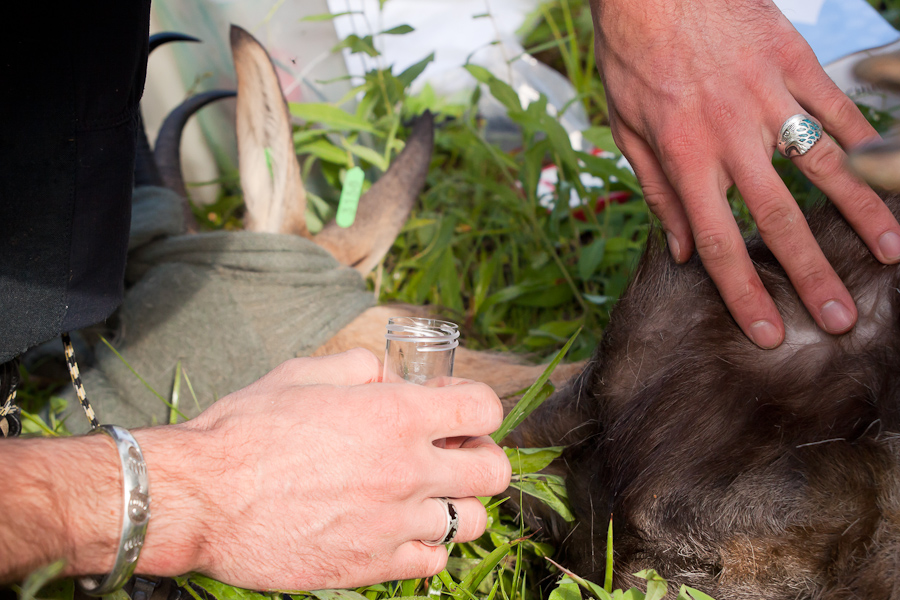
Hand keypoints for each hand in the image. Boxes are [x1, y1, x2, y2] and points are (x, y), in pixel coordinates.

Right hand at [135, 349, 509, 589]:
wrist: (202, 497)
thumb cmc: (247, 429)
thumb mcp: (305, 373)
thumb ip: (363, 369)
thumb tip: (391, 378)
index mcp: (397, 414)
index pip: (485, 408)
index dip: (476, 406)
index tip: (456, 413)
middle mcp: (409, 469)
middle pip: (494, 471)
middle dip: (481, 458)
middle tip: (454, 457)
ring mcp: (396, 523)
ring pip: (473, 521)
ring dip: (458, 506)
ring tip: (428, 498)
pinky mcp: (374, 566)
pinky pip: (434, 562)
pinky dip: (427, 547)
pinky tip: (401, 531)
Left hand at [590, 0, 899, 346]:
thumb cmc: (632, 55)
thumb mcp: (624, 128)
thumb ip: (655, 190)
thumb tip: (679, 250)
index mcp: (682, 157)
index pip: (716, 240)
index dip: (744, 292)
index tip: (770, 332)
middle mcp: (729, 135)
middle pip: (777, 217)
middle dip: (811, 272)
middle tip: (841, 317)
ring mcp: (766, 97)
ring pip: (822, 164)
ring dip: (860, 212)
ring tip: (890, 253)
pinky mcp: (791, 60)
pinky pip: (835, 106)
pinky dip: (864, 140)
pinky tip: (886, 172)